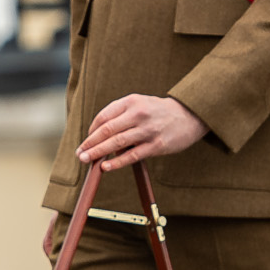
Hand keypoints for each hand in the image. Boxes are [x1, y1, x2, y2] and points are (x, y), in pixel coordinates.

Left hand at [78, 94, 208, 171]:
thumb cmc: (159, 112)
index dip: (91, 130)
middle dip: (90, 143)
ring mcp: (147, 130)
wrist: (189, 116)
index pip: (104, 117)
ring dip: (98, 153)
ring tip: (86, 160)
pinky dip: (116, 162)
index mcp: (131, 102)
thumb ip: (120, 115)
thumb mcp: (140, 104)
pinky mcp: (156, 145)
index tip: (86, 141)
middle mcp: (138, 114)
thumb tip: (99, 135)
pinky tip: (105, 167)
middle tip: (79, 153)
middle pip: (107, 130)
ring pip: (116, 143)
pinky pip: (132, 156)